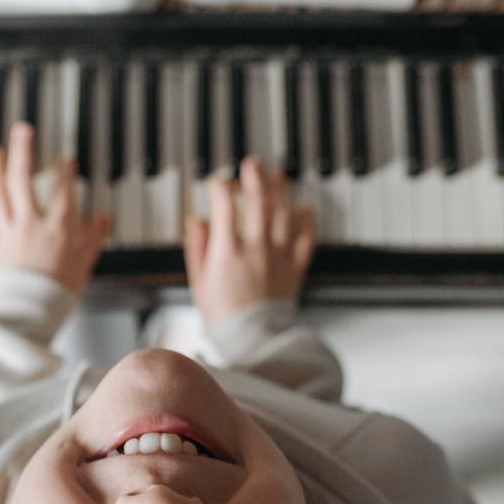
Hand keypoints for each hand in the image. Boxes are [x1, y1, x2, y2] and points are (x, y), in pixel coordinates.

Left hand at [0, 122, 109, 294]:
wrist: (32, 313)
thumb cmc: (59, 291)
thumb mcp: (86, 263)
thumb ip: (94, 236)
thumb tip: (103, 218)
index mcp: (58, 228)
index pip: (63, 190)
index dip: (65, 171)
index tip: (66, 159)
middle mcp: (30, 225)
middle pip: (22, 180)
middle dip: (22, 152)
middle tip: (22, 130)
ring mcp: (8, 234)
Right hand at [184, 157, 315, 322]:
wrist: (251, 339)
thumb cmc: (222, 315)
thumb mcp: (199, 281)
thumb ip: (198, 248)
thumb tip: (196, 221)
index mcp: (228, 251)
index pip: (225, 206)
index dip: (221, 188)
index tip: (219, 182)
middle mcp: (255, 248)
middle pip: (258, 202)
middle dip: (254, 177)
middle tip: (253, 164)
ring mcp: (277, 256)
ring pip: (282, 214)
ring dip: (280, 191)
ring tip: (278, 175)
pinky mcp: (294, 268)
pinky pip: (304, 240)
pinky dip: (307, 222)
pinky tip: (305, 209)